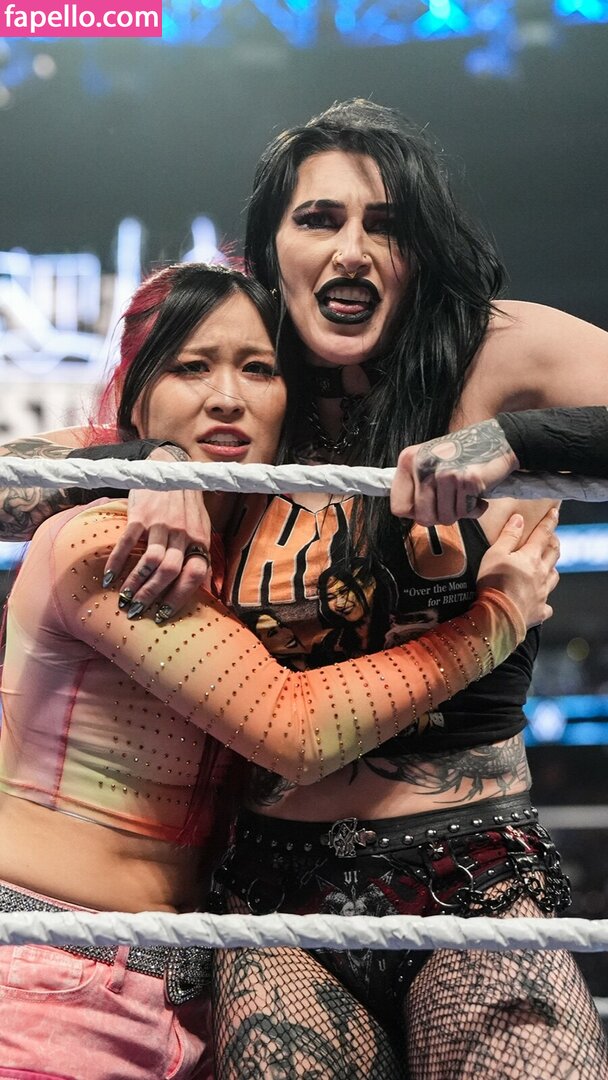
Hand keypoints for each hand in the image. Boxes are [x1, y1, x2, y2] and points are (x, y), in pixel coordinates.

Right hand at [102, 446, 211, 620]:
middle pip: (170, 572)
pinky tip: (108, 578)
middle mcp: (182, 533)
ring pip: (150, 562)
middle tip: (137, 611)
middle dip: (152, 596)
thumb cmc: (186, 504)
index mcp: (199, 539)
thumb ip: (200, 554)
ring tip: (123, 599)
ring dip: (135, 584)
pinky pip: (127, 543)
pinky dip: (116, 563)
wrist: (170, 467)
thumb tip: (205, 589)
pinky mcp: (141, 515)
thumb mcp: (201, 527)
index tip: (163, 614)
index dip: (180, 597)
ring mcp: (161, 524)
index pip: (195, 574)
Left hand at [391, 419, 518, 524]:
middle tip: (453, 502)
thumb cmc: (464, 455)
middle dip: (441, 516)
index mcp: (409, 460)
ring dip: (460, 512)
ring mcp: (444, 473)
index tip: (430, 507)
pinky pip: (466, 512)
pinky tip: (478, 494)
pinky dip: (476, 509)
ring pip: (445, 518)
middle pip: (422, 518)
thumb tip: (405, 512)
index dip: (415, 513)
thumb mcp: (430, 462)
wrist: (499, 440)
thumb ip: (415, 485)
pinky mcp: (466, 480)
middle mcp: (423, 465)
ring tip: (466, 494)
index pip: (398, 507)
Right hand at [477, 508, 559, 628]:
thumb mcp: (495, 553)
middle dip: (554, 542)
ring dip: (551, 568)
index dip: (549, 522)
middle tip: (552, 537)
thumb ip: (508, 535)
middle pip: (553, 554)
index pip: (543, 534)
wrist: (498, 617)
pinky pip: (546, 605)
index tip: (555, 512)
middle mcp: (541, 573)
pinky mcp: (539, 611)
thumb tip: (519, 518)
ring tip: (547, 566)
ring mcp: (542, 594)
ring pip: (553, 577)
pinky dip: (544, 601)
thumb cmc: (493, 583)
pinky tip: (539, 600)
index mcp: (530, 557)